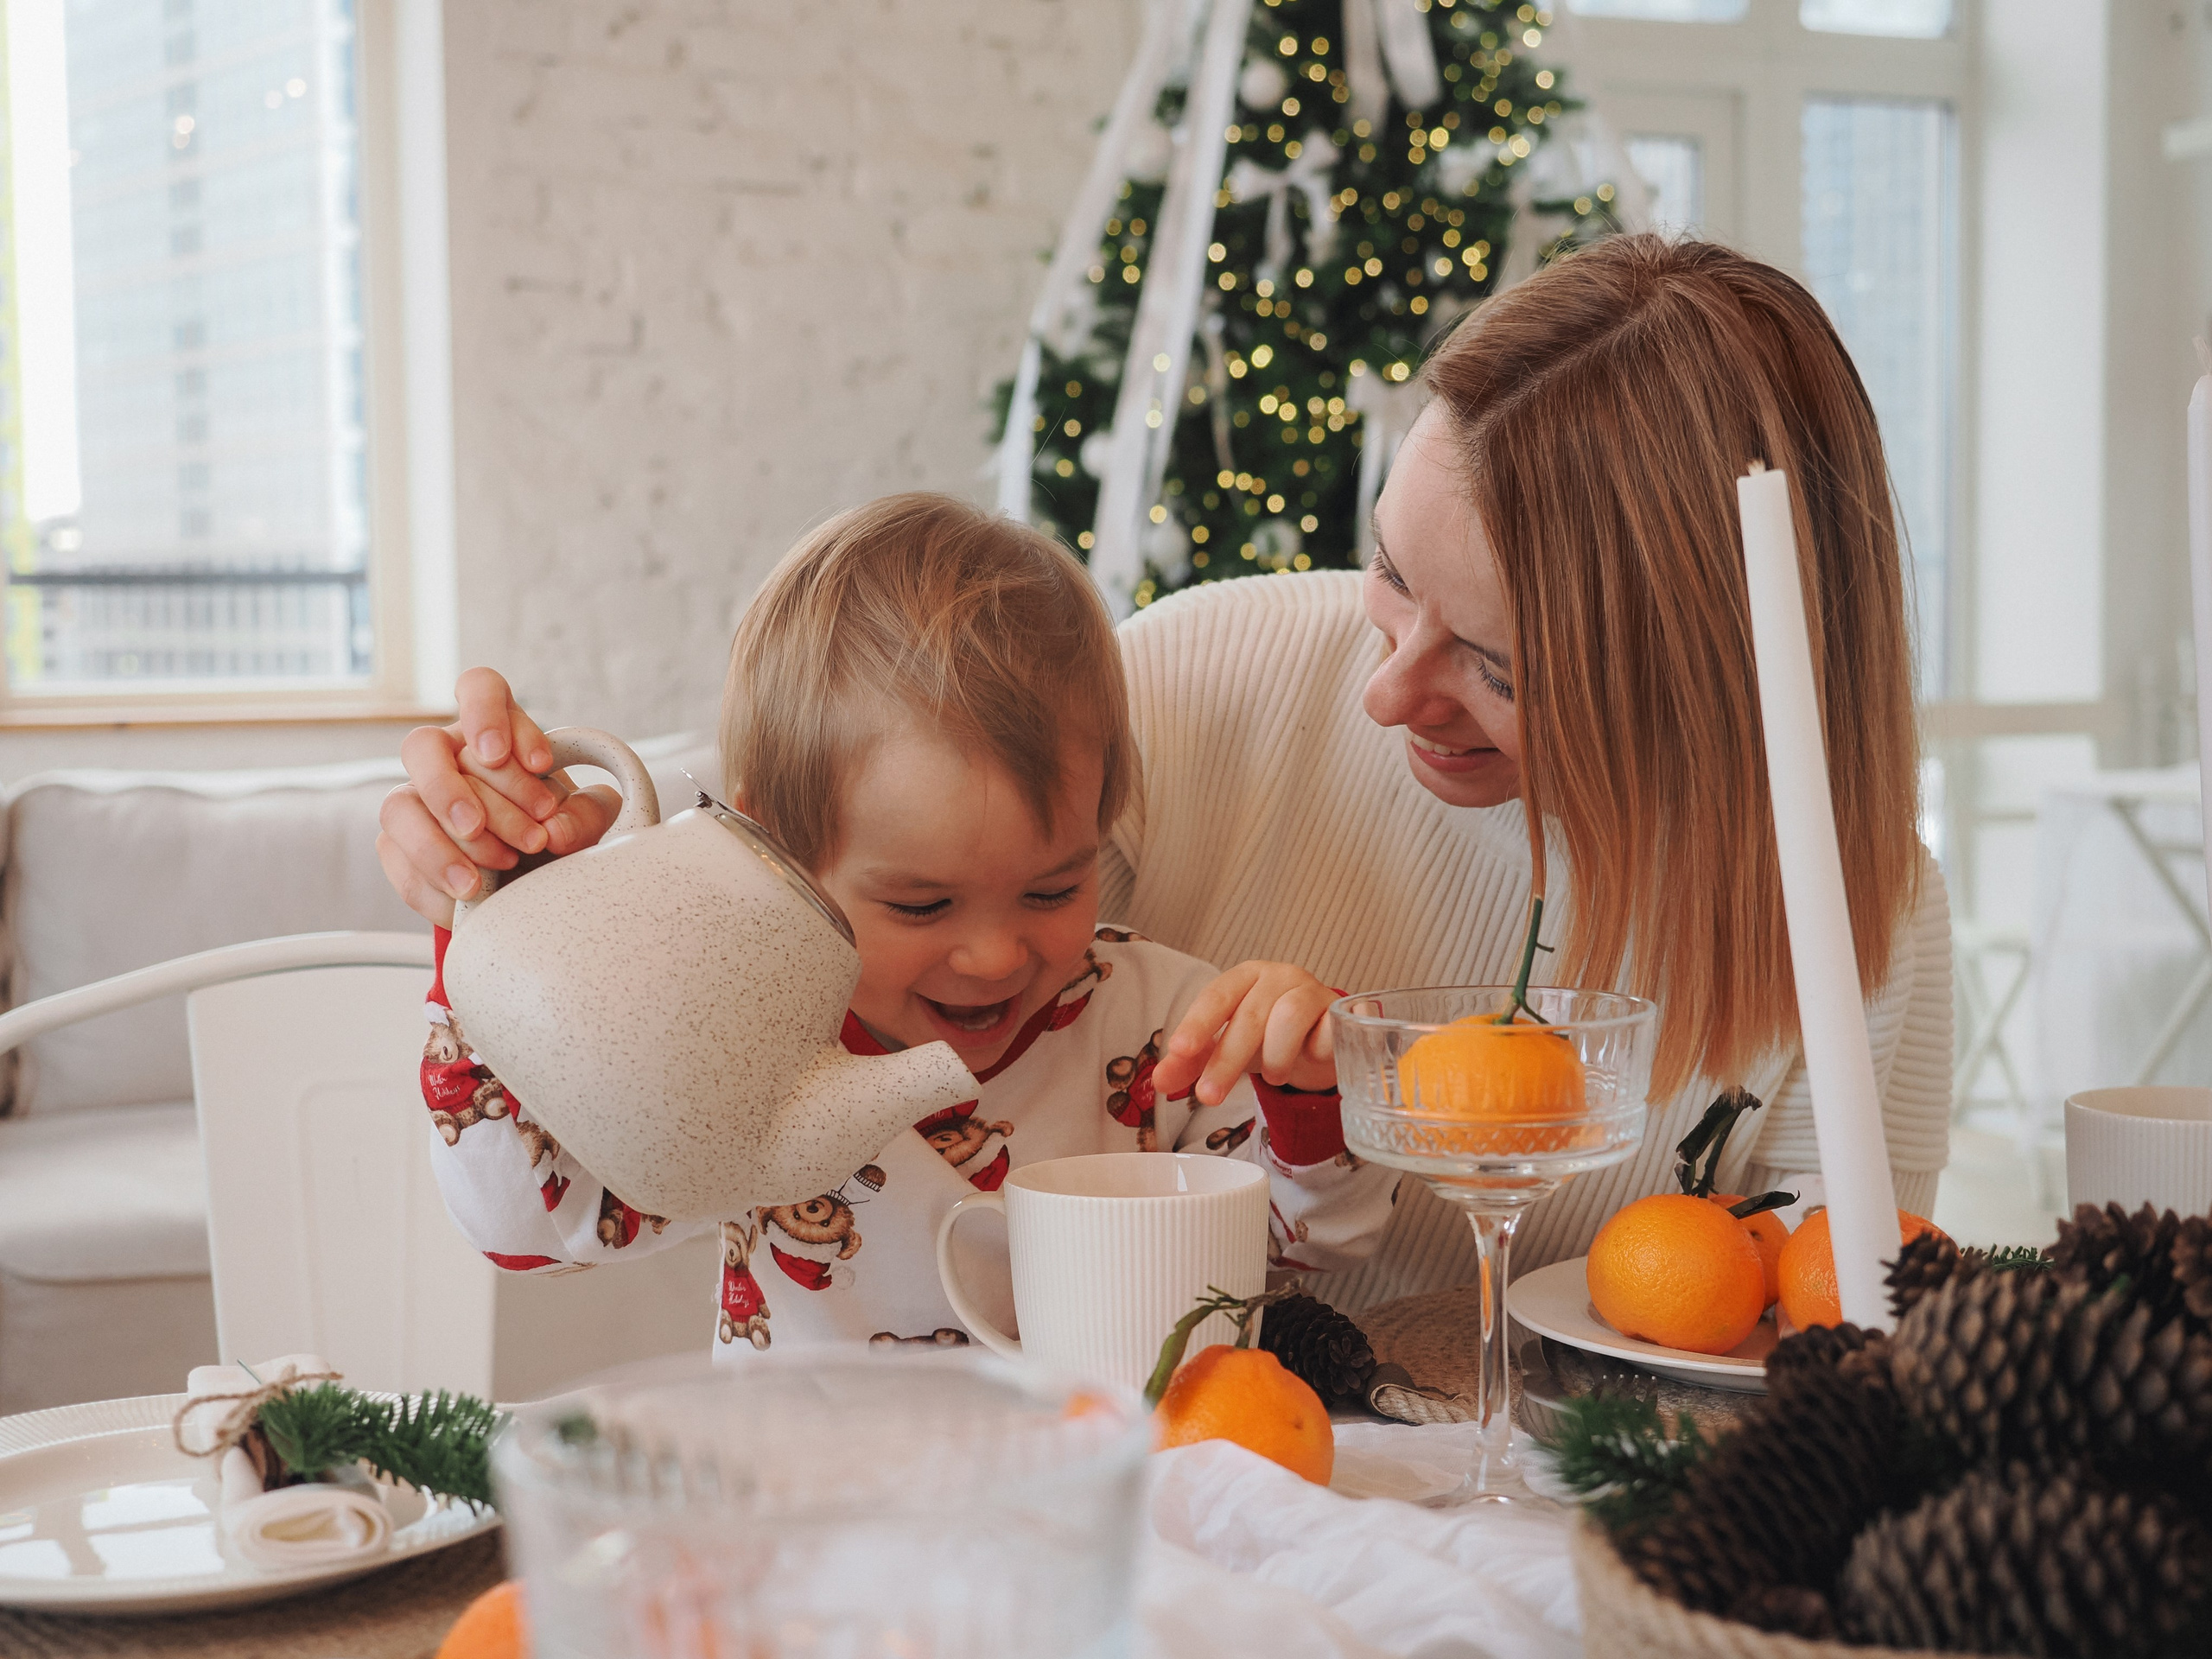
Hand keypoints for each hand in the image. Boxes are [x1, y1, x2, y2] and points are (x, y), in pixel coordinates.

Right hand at [374, 667, 622, 924]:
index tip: (538, 764)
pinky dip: (439, 882)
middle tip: (522, 835)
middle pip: (422, 746)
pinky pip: (399, 861)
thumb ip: (585, 815)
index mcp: (493, 731)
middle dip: (462, 791)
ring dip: (444, 843)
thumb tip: (555, 829)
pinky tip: (475, 894)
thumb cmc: (558, 831)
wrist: (534, 882)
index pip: (478, 689)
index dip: (492, 715)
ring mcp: (415, 801)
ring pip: (399, 807)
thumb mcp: (589, 820)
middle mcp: (446, 758)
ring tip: (494, 872)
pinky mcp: (398, 847)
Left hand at [1153, 961, 1337, 1106]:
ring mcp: (1312, 990)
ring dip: (1276, 1057)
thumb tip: (1160, 1081)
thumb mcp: (1228, 1046)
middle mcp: (1278, 977)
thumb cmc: (1270, 1035)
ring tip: (1274, 1077)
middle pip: (1249, 1015)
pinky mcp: (1340, 1011)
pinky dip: (1317, 1050)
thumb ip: (1194, 1061)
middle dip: (1226, 1060)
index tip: (1179, 1050)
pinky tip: (1311, 1058)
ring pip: (1289, 1017)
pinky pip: (1328, 1030)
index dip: (1197, 1023)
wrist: (1323, 1036)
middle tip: (1209, 1096)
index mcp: (1244, 978)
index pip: (1216, 996)